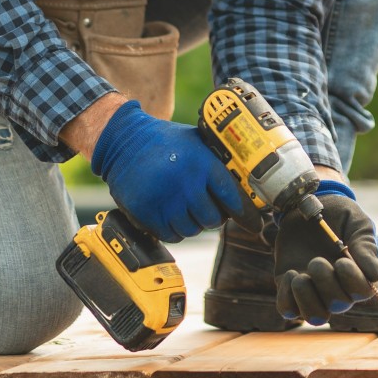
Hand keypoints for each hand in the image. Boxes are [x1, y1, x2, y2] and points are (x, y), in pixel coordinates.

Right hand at [89, 100, 247, 241]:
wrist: (123, 141)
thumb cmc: (165, 142)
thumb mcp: (196, 142)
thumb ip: (218, 163)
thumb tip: (246, 188)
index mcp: (202, 162)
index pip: (232, 197)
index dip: (245, 214)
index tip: (254, 224)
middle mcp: (185, 182)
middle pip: (213, 219)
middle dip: (213, 216)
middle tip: (206, 207)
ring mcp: (165, 200)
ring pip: (192, 230)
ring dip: (192, 223)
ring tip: (184, 206)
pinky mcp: (146, 213)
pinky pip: (171, 236)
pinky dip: (173, 230)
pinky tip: (170, 213)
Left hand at [275, 183, 377, 324]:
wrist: (307, 205)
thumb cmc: (338, 216)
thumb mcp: (356, 223)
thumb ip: (365, 245)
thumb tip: (375, 274)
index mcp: (360, 274)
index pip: (362, 293)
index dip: (352, 281)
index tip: (342, 261)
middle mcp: (339, 289)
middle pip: (338, 306)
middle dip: (326, 284)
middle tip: (317, 260)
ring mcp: (315, 291)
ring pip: (315, 317)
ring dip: (306, 299)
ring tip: (300, 276)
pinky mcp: (292, 289)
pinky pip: (289, 310)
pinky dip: (287, 297)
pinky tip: (290, 274)